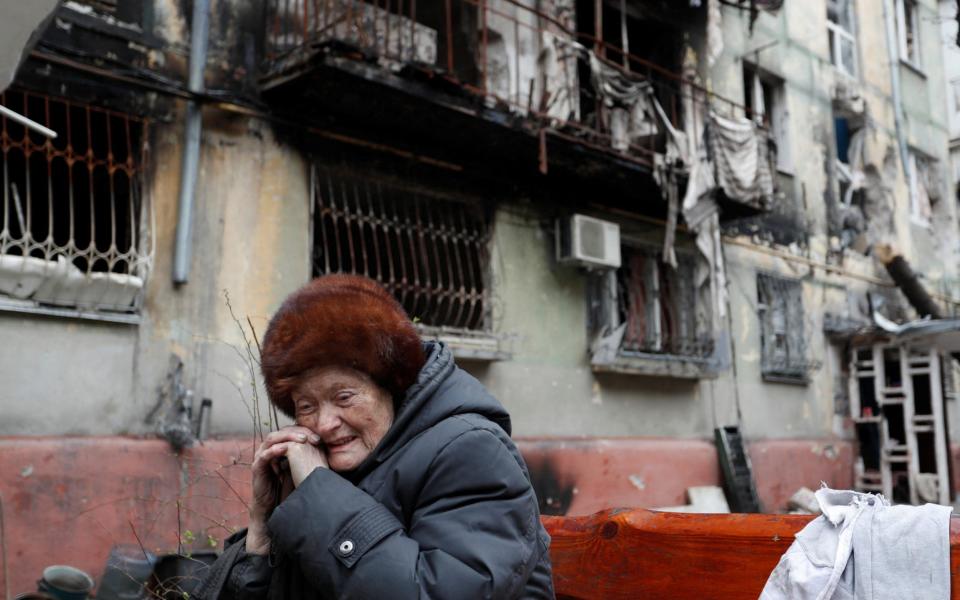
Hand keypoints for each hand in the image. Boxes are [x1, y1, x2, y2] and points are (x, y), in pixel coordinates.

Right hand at [246, 427, 324, 553]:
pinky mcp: (257, 468)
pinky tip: (284, 450)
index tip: (319, 439)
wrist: (274, 509)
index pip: (291, 432)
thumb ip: (308, 457)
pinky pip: (264, 454)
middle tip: (311, 437)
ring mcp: (262, 458)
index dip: (304, 432)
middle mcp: (270, 450)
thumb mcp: (301, 469)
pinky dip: (274, 450)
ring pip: (272, 438)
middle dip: (297, 432)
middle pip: (282, 431)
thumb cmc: (289, 488)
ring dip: (287, 437)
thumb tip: (327, 447)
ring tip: (301, 440)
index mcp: (280, 448)